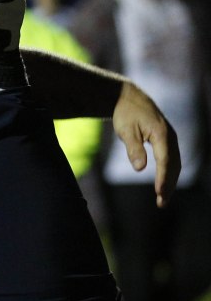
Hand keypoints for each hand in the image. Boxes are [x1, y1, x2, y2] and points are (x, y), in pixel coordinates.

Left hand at [112, 82, 179, 207]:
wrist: (131, 98)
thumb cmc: (126, 113)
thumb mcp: (125, 130)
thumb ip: (133, 149)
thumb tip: (139, 168)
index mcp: (161, 134)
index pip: (164, 160)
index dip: (162, 177)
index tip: (159, 192)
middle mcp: (170, 137)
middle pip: (173, 165)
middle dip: (168, 185)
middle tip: (161, 203)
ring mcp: (171, 138)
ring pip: (175, 164)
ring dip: (170, 181)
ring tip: (162, 198)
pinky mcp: (168, 140)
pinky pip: (172, 160)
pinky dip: (169, 173)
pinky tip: (164, 184)